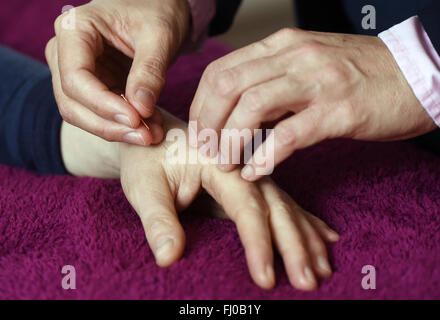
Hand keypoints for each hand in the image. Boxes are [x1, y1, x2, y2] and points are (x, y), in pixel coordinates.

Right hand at [46, 0, 190, 144]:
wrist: (158, 9)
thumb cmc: (156, 10)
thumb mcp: (160, 35)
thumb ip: (149, 70)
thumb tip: (141, 109)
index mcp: (74, 29)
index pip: (75, 78)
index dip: (103, 105)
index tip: (136, 119)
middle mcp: (65, 52)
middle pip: (73, 102)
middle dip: (109, 125)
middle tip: (147, 136)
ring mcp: (76, 72)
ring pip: (82, 114)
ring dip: (117, 130)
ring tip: (153, 134)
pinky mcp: (92, 87)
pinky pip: (100, 114)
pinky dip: (124, 126)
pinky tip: (151, 128)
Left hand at [61, 108, 339, 289]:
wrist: (152, 135)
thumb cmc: (146, 158)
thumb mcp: (144, 185)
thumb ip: (157, 219)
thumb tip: (169, 258)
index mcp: (218, 163)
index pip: (246, 207)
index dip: (258, 242)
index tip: (265, 277)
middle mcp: (241, 168)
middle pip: (276, 208)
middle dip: (294, 245)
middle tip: (309, 280)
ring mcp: (250, 176)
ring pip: (286, 208)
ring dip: (306, 238)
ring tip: (324, 268)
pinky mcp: (251, 185)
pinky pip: (284, 205)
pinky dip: (306, 223)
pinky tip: (325, 238)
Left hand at [189, 28, 436, 179]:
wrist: (416, 75)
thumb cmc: (358, 74)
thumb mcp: (307, 65)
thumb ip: (271, 82)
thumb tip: (235, 112)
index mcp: (282, 46)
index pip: (221, 71)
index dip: (201, 105)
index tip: (200, 131)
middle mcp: (295, 57)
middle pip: (227, 87)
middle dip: (207, 124)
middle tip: (206, 151)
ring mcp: (318, 81)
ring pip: (252, 108)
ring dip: (230, 141)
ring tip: (226, 164)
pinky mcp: (339, 110)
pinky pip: (289, 136)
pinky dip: (264, 157)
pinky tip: (255, 172)